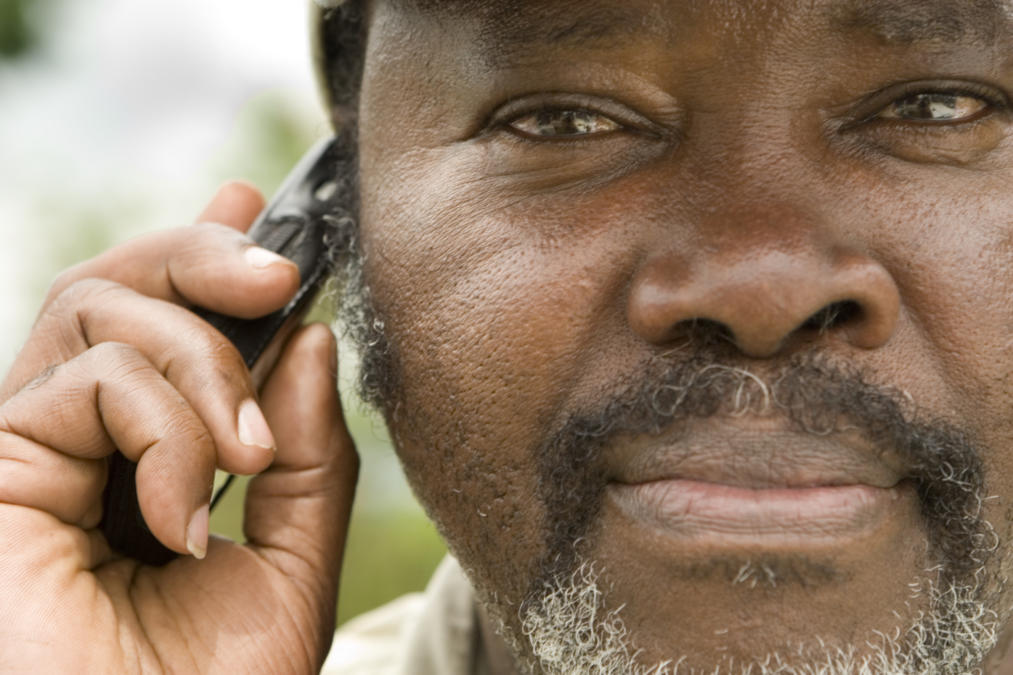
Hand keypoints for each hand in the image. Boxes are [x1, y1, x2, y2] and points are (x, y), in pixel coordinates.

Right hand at [0, 183, 357, 672]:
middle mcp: (80, 445)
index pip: (163, 329)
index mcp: (147, 461)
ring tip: (240, 456)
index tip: (252, 207)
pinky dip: (164, 433)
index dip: (202, 256)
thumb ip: (305, 460)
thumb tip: (309, 342)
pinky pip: (90, 378)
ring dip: (204, 367)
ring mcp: (29, 450)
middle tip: (276, 272)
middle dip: (205, 257)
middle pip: (120, 288)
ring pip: (106, 311)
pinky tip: (179, 522)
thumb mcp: (289, 569)